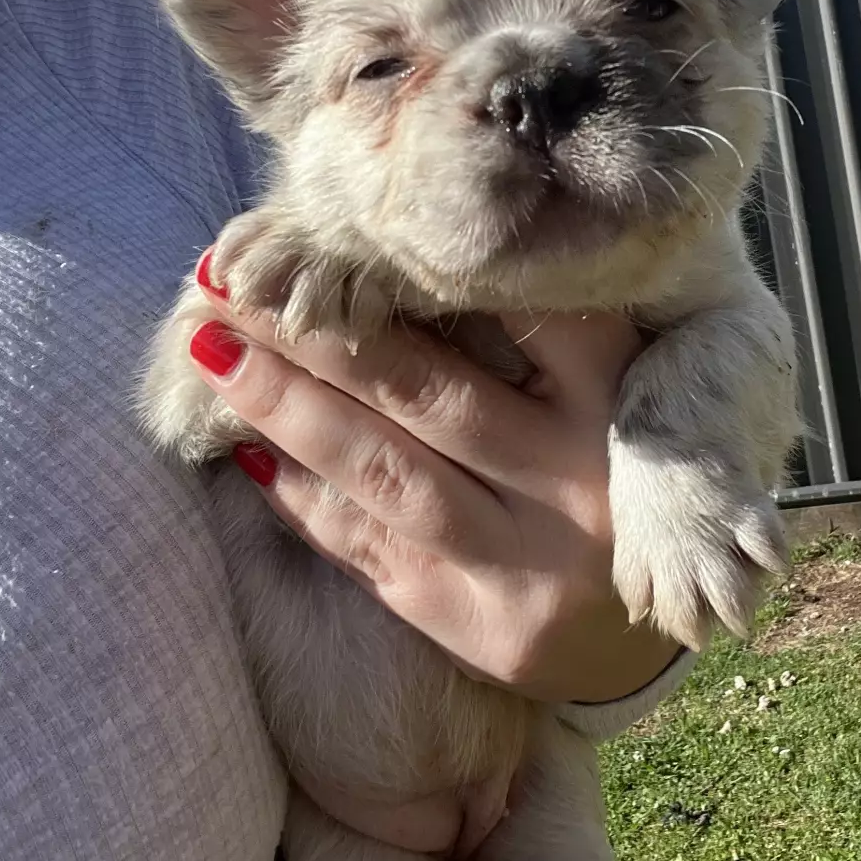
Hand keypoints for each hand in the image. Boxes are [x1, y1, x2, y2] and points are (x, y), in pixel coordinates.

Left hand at [187, 264, 680, 703]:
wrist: (647, 635)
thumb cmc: (617, 483)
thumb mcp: (620, 397)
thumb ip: (560, 331)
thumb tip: (416, 259)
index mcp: (617, 406)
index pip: (528, 315)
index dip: (430, 272)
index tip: (342, 226)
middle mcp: (576, 482)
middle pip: (431, 393)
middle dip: (321, 334)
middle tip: (235, 279)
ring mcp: (525, 561)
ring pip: (387, 474)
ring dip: (289, 409)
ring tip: (214, 350)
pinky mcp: (476, 624)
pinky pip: (371, 549)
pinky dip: (303, 496)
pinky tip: (243, 451)